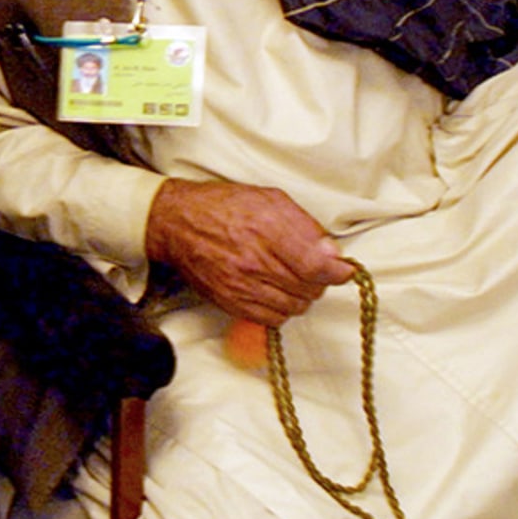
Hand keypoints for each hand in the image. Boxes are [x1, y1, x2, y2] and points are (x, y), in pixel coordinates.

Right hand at [145, 179, 355, 324]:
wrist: (175, 222)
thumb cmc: (222, 206)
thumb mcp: (268, 199)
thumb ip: (304, 225)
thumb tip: (333, 254)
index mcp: (266, 228)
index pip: (317, 266)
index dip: (337, 272)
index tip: (343, 270)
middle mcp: (253, 260)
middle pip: (309, 289)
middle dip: (318, 280)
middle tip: (309, 268)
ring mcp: (239, 284)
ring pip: (294, 306)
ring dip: (300, 296)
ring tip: (290, 280)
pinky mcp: (229, 301)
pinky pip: (271, 319)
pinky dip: (281, 309)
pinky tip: (274, 292)